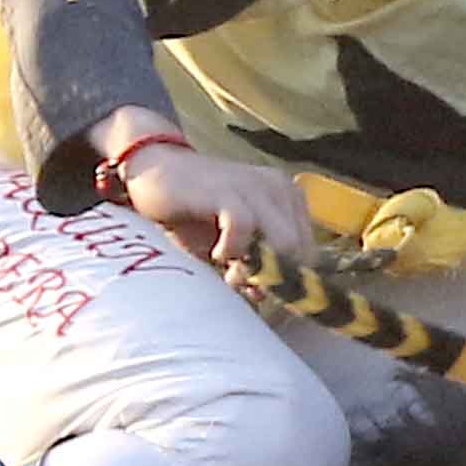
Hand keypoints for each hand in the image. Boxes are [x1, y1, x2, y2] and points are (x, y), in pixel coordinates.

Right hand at [113, 142, 316, 269]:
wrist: (154, 169)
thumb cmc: (196, 212)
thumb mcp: (233, 244)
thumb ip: (257, 267)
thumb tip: (265, 297)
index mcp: (289, 199)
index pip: (311, 254)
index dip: (289, 280)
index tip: (258, 289)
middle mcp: (280, 188)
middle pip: (302, 252)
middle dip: (275, 278)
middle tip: (238, 280)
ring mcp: (256, 185)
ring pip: (283, 243)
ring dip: (257, 268)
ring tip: (227, 270)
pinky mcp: (228, 189)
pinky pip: (245, 227)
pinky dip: (232, 249)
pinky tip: (215, 254)